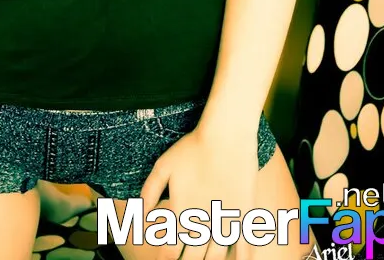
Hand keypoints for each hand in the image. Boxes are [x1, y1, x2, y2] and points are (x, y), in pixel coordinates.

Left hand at [140, 126, 258, 259]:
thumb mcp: (163, 167)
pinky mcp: (243, 217)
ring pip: (216, 259)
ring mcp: (224, 222)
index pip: (169, 252)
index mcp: (180, 214)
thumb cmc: (192, 148)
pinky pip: (244, 249)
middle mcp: (201, 224)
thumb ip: (149, 192)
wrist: (225, 137)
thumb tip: (139, 216)